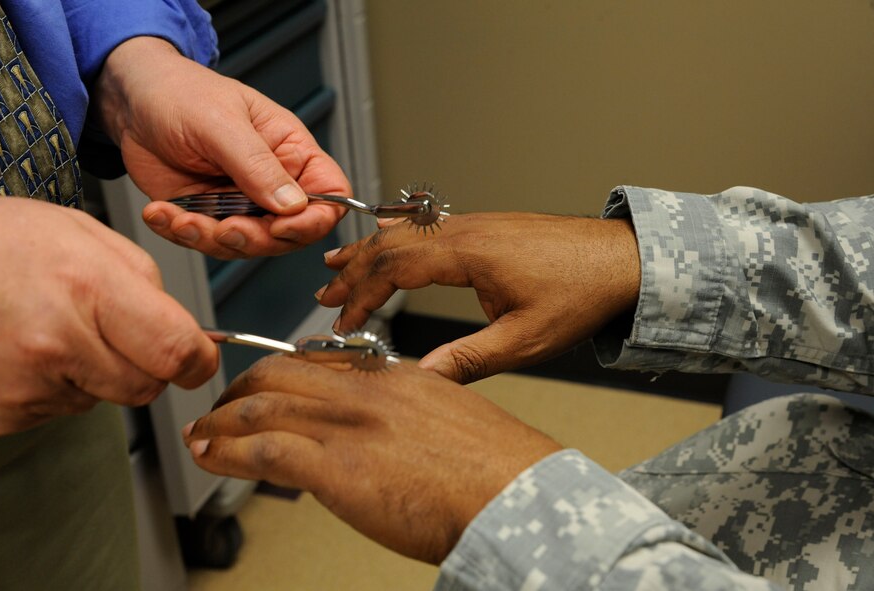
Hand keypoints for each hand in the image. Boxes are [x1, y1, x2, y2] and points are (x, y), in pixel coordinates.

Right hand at [0, 199, 218, 435]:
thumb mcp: (83, 233)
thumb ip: (145, 281)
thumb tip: (190, 333)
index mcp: (87, 287)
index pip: (175, 350)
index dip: (198, 361)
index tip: (199, 358)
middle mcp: (56, 342)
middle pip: (146, 387)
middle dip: (148, 365)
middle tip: (116, 331)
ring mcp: (23, 385)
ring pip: (104, 399)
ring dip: (97, 373)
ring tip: (54, 328)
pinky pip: (58, 409)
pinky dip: (56, 386)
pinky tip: (26, 348)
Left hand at [94, 37, 350, 258]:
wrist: (131, 100)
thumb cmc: (181, 93)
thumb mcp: (221, 123)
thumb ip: (257, 166)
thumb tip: (294, 205)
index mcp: (291, 151)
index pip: (329, 193)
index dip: (315, 219)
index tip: (284, 226)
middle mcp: (271, 182)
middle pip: (288, 232)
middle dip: (255, 238)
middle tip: (225, 228)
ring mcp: (240, 202)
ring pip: (246, 244)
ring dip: (212, 240)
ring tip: (182, 219)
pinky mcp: (207, 215)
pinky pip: (205, 241)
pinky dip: (182, 235)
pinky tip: (162, 214)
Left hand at [183, 355, 561, 563]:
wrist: (514, 494)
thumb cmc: (495, 467)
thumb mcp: (451, 420)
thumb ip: (408, 417)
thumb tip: (386, 435)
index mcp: (393, 377)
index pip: (318, 362)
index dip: (279, 373)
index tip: (263, 385)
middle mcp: (364, 392)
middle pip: (278, 374)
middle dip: (238, 390)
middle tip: (220, 407)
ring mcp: (348, 426)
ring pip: (261, 407)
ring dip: (221, 421)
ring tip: (202, 433)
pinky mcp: (337, 467)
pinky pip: (262, 448)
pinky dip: (225, 451)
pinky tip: (210, 456)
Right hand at [317, 213, 640, 382]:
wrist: (624, 259)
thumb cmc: (581, 294)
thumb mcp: (524, 340)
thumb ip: (467, 359)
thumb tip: (421, 378)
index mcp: (470, 254)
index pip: (396, 268)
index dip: (362, 294)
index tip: (342, 319)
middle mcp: (466, 230)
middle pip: (392, 244)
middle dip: (355, 271)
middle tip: (325, 293)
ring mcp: (477, 223)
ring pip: (408, 231)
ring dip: (371, 250)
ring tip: (338, 263)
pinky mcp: (488, 226)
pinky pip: (430, 227)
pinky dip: (400, 238)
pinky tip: (388, 239)